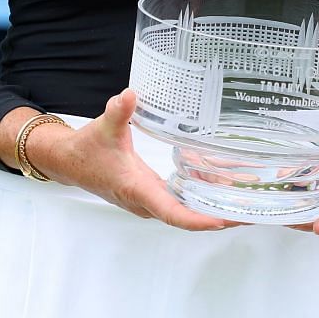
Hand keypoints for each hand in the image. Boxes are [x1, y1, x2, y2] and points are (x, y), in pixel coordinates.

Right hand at [29, 88, 234, 230]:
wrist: (68, 162)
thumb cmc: (87, 149)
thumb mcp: (104, 127)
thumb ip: (119, 112)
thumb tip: (130, 95)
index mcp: (137, 189)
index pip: (173, 213)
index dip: (199, 220)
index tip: (224, 222)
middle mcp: (145, 202)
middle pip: (186, 217)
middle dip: (217, 217)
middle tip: (250, 211)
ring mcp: (148, 202)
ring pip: (184, 212)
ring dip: (210, 209)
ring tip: (243, 201)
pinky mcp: (150, 197)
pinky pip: (179, 204)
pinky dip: (199, 201)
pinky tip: (220, 189)